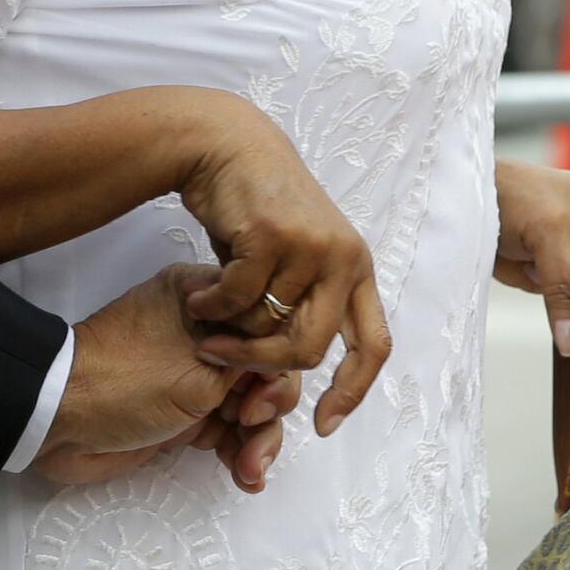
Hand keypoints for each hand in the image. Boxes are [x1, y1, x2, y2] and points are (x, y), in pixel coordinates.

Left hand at [40, 264, 310, 493]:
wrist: (58, 423)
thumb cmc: (122, 381)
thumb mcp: (197, 372)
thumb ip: (249, 369)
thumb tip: (282, 369)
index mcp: (201, 299)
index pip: (265, 323)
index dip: (276, 361)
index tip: (260, 390)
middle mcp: (202, 333)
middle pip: (265, 367)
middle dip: (270, 405)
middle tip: (250, 424)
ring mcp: (193, 375)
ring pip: (251, 405)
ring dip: (259, 439)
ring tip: (249, 468)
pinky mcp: (184, 414)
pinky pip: (228, 432)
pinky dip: (240, 453)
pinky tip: (246, 477)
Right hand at [165, 93, 390, 435]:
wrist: (228, 146)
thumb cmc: (256, 210)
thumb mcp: (295, 260)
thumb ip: (301, 305)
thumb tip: (294, 371)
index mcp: (356, 269)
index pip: (374, 345)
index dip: (352, 391)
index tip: (322, 424)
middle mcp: (344, 258)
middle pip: (309, 348)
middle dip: (260, 364)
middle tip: (219, 356)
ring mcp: (312, 245)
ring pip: (266, 325)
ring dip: (226, 329)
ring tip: (204, 313)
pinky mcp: (274, 235)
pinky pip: (237, 299)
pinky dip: (211, 305)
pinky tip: (195, 296)